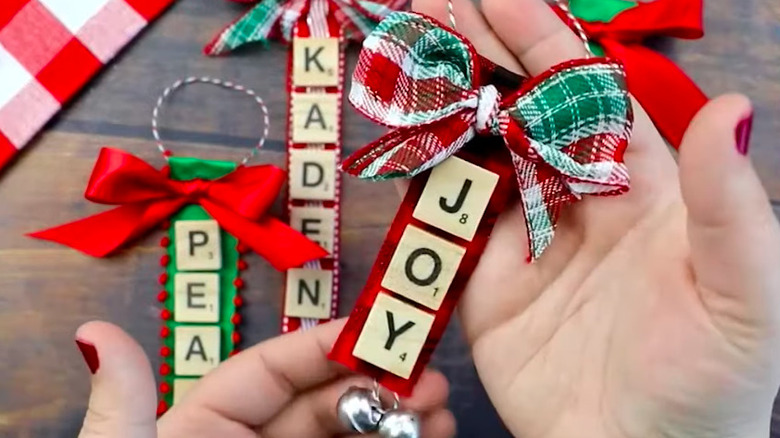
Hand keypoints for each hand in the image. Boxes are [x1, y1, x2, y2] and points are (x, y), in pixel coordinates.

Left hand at [74, 319, 454, 437]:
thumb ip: (123, 408)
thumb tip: (94, 330)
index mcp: (203, 429)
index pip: (269, 372)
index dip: (322, 346)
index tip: (372, 331)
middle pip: (322, 402)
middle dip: (376, 383)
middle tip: (424, 378)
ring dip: (397, 418)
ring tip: (437, 410)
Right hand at [410, 0, 779, 436]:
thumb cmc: (712, 383)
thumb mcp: (741, 295)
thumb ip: (729, 207)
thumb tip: (732, 109)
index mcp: (638, 188)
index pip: (584, 97)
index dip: (544, 42)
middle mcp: (574, 203)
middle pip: (519, 113)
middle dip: (479, 56)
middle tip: (432, 9)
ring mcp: (524, 242)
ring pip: (476, 160)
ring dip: (440, 109)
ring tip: (399, 59)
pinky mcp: (484, 286)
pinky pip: (447, 228)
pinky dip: (422, 186)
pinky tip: (398, 145)